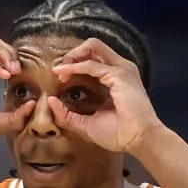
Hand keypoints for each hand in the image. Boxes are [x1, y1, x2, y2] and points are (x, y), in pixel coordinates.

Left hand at [48, 38, 162, 152]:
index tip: (61, 78)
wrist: (138, 140)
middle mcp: (119, 69)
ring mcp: (121, 70)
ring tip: (60, 70)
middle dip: (73, 54)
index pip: (94, 59)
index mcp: (115, 78)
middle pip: (93, 47)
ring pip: (93, 47)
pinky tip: (63, 73)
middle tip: (59, 70)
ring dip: (73, 56)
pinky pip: (91, 65)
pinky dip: (75, 67)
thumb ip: (67, 114)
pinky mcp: (118, 75)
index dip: (75, 64)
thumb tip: (50, 100)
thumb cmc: (118, 134)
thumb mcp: (86, 124)